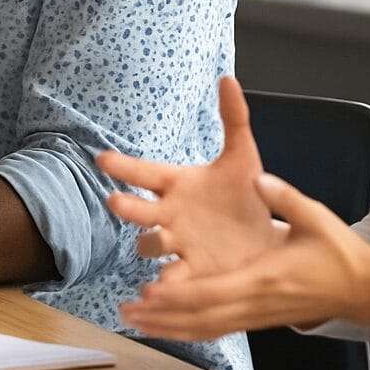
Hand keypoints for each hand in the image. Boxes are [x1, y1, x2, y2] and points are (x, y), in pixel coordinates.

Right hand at [97, 76, 280, 275]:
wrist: (267, 238)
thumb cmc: (246, 194)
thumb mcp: (243, 156)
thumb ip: (233, 118)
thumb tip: (227, 77)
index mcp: (178, 184)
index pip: (145, 172)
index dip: (124, 167)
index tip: (103, 158)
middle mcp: (170, 214)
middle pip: (140, 209)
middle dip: (128, 206)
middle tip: (116, 201)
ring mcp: (178, 244)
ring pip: (150, 245)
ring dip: (148, 245)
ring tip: (151, 245)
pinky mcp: (193, 272)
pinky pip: (172, 280)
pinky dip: (164, 287)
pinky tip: (157, 292)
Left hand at [119, 172, 369, 340]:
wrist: (359, 287)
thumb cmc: (334, 249)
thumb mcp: (313, 216)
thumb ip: (283, 197)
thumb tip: (258, 178)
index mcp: (264, 278)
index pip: (214, 291)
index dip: (179, 294)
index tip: (150, 290)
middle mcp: (254, 303)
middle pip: (200, 316)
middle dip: (161, 315)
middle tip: (126, 310)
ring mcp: (255, 316)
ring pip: (205, 328)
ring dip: (168, 326)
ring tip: (134, 320)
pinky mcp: (257, 319)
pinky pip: (217, 330)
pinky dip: (188, 330)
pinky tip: (166, 327)